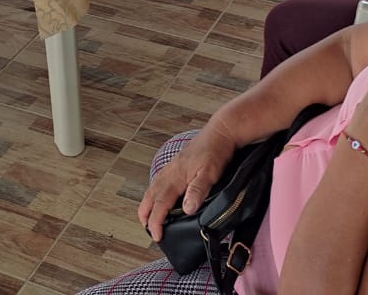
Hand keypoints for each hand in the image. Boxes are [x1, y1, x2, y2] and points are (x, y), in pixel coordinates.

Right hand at [138, 120, 238, 241]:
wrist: (221, 131)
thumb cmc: (216, 151)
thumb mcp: (210, 173)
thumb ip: (197, 190)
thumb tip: (187, 210)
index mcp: (176, 176)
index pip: (160, 204)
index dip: (156, 221)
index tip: (156, 235)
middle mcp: (171, 171)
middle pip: (151, 195)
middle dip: (146, 213)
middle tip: (146, 228)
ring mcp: (173, 166)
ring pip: (154, 187)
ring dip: (148, 202)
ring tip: (148, 214)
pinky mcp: (178, 163)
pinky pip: (160, 179)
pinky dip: (155, 190)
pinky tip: (160, 193)